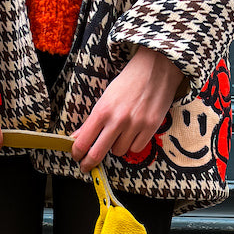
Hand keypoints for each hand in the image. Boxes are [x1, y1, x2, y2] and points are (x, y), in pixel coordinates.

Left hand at [71, 46, 185, 172]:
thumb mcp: (105, 98)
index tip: (77, 157)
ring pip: (118, 152)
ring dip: (116, 146)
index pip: (83, 141)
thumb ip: (91, 121)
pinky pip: (136, 148)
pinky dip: (133, 144)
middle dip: (89, 162)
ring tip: (119, 133)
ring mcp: (135, 124)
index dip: (77, 153)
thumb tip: (77, 138)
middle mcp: (118, 119)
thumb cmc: (128, 82)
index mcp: (102, 110)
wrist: (156, 68)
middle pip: (97, 153)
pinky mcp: (151, 127)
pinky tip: (133, 132)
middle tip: (87, 165)